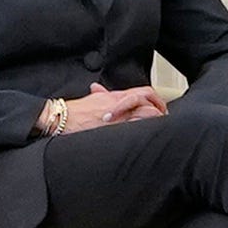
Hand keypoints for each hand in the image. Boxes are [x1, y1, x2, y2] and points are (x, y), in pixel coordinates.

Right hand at [36, 83, 165, 134]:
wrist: (63, 119)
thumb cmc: (75, 112)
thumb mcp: (93, 100)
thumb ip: (102, 96)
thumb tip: (100, 91)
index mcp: (117, 96)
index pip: (144, 92)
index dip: (156, 101)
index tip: (160, 110)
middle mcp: (121, 103)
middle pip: (150, 101)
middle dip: (161, 110)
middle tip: (164, 120)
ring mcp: (119, 116)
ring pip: (147, 113)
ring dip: (156, 120)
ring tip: (160, 128)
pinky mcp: (115, 128)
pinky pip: (136, 126)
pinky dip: (145, 130)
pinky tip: (149, 136)